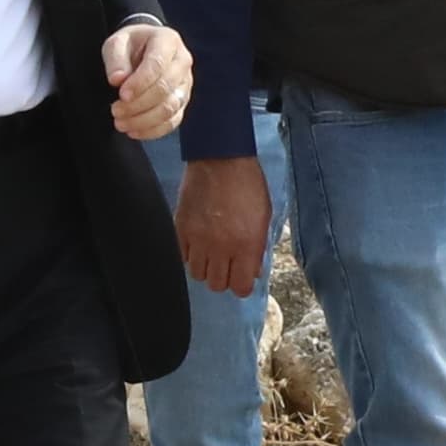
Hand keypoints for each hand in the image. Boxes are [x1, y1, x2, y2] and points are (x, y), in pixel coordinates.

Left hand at [104, 22, 191, 142]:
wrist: (144, 50)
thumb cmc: (131, 45)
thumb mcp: (117, 42)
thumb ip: (115, 58)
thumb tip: (118, 79)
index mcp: (168, 41)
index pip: (157, 64)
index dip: (140, 83)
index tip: (121, 94)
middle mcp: (182, 62)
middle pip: (165, 89)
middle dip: (138, 104)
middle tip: (115, 110)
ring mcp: (185, 84)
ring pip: (170, 108)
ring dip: (143, 120)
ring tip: (120, 123)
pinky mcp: (183, 102)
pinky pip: (172, 121)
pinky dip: (152, 130)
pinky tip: (133, 131)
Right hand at [176, 154, 272, 297]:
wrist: (220, 158)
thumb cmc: (248, 184)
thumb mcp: (264, 216)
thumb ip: (258, 248)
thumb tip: (251, 271)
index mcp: (246, 245)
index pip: (240, 288)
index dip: (241, 285)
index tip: (241, 276)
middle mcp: (221, 247)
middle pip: (216, 285)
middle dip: (223, 277)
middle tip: (227, 263)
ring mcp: (198, 239)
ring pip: (197, 274)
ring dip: (206, 268)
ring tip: (211, 253)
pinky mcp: (181, 228)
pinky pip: (183, 257)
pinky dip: (191, 255)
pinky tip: (199, 242)